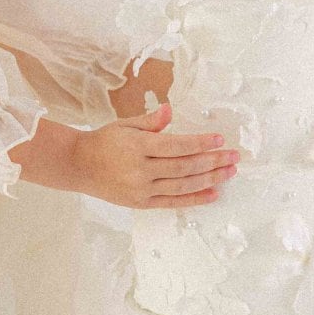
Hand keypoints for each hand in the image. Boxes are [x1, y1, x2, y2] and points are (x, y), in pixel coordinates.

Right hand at [67, 102, 239, 208]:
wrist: (78, 166)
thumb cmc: (103, 142)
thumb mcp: (124, 125)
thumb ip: (150, 121)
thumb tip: (170, 111)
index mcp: (137, 147)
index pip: (177, 146)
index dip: (201, 143)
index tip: (220, 139)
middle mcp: (141, 171)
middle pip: (185, 167)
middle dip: (213, 161)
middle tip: (234, 156)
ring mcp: (142, 190)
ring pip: (183, 186)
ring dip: (210, 179)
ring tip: (229, 173)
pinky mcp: (142, 203)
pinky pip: (174, 202)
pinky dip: (195, 198)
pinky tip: (213, 193)